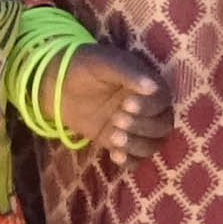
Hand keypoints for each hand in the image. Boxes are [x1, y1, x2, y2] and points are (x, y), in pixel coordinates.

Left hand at [54, 42, 174, 159]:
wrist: (60, 84)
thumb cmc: (85, 66)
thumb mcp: (105, 63)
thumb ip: (129, 74)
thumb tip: (153, 87)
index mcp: (148, 86)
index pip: (162, 101)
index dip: (149, 106)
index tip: (126, 104)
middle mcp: (147, 109)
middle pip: (163, 126)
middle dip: (142, 126)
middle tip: (116, 119)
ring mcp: (135, 128)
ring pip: (152, 145)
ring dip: (136, 144)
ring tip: (113, 136)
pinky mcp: (121, 143)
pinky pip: (136, 159)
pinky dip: (130, 160)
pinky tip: (114, 154)